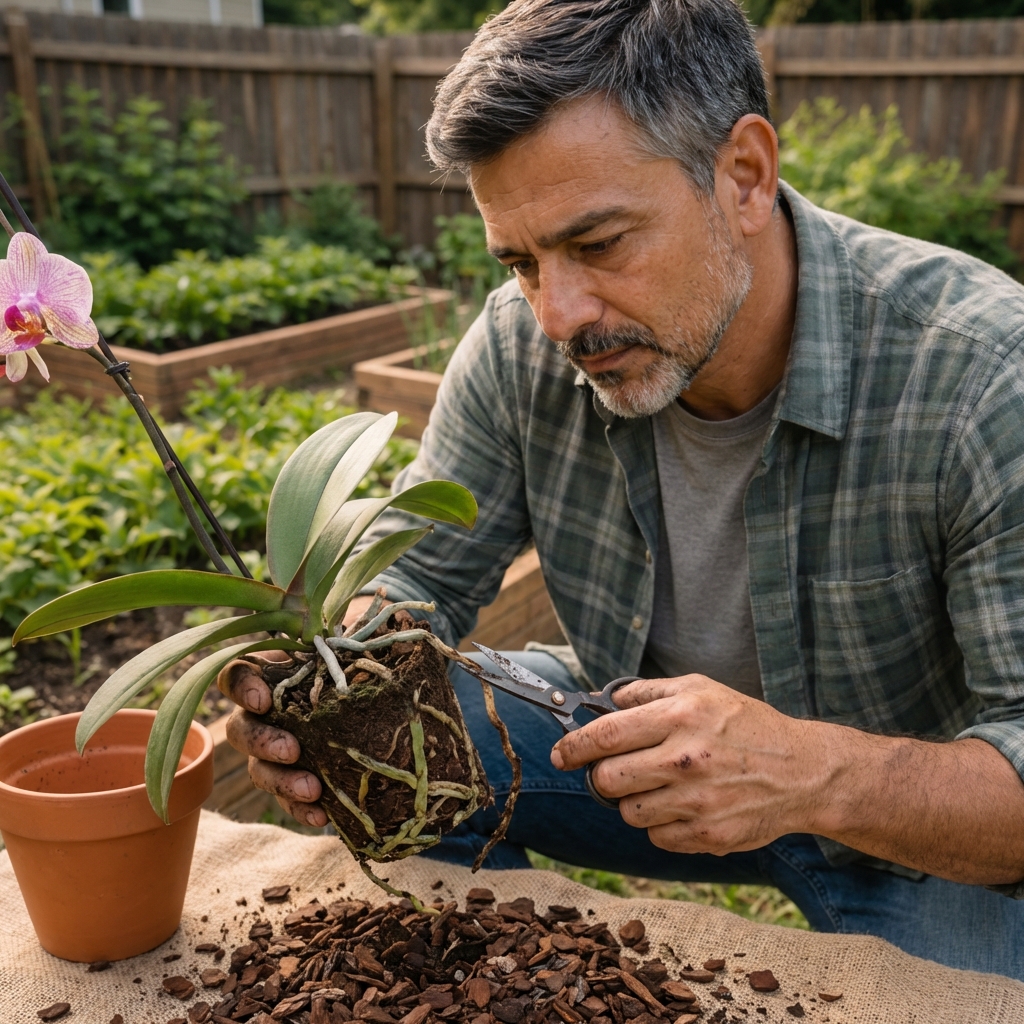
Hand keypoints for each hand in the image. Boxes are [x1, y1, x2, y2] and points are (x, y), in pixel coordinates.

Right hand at [216, 593, 382, 828]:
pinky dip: (301, 809)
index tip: (263, 699)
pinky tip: (322, 818)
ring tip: (313, 790)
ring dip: (281, 782)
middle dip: (261, 743)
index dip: (241, 688)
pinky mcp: (297, 775)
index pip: (235, 674)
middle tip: (292, 750)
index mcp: (273, 670)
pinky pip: (287, 798)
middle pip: (240, 729)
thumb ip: (366, 629)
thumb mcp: (361, 637)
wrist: (379, 684)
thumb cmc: (362, 653)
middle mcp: (266, 711)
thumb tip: (401, 616)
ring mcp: (278, 746)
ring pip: (258, 769)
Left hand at [550, 674, 825, 854]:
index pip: (606, 735)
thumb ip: (649, 691)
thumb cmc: (747, 726)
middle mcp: (686, 759)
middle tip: (616, 771)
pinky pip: (657, 837)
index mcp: (681, 717)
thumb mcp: (702, 689)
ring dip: (634, 801)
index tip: (561, 753)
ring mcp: (697, 801)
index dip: (574, 746)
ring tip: (660, 786)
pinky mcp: (708, 835)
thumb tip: (605, 701)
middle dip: (602, 776)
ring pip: (629, 812)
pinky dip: (661, 825)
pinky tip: (683, 806)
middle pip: (608, 779)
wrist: (802, 772)